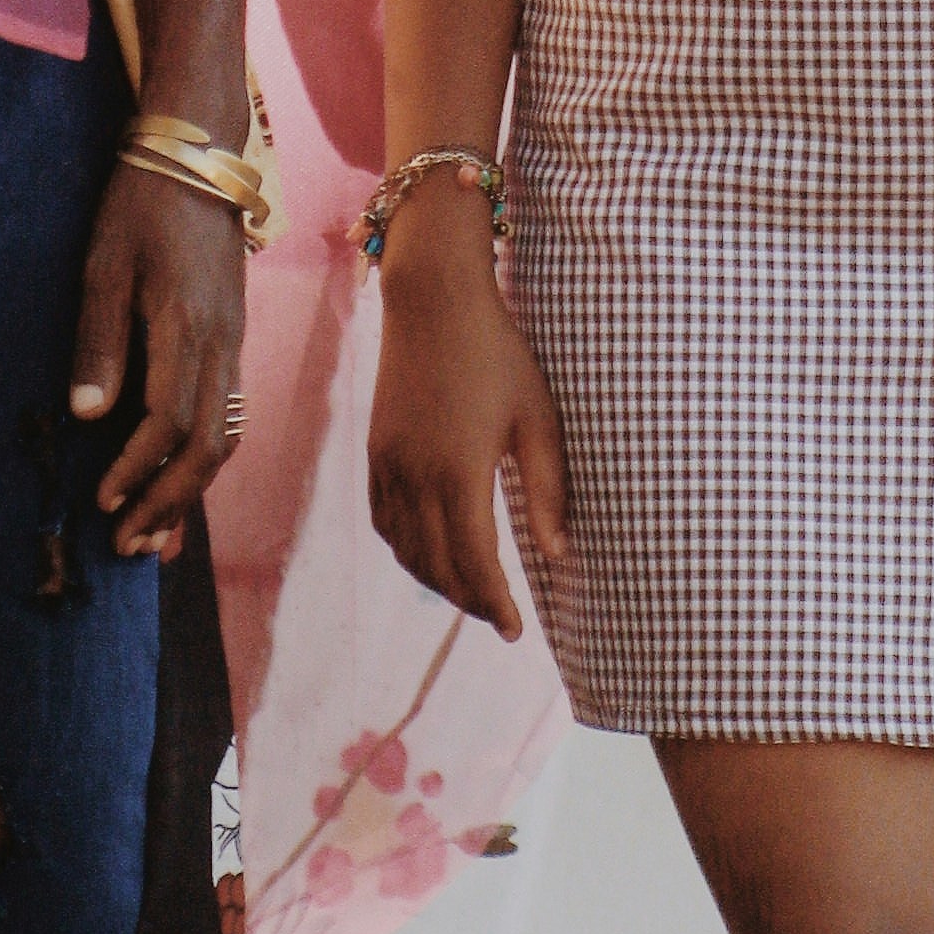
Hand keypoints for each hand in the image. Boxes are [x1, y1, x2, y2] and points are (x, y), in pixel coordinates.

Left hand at [69, 159, 248, 555]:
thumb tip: (88, 415)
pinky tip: (180, 482)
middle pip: (209, 446)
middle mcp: (222, 345)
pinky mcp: (232, 339)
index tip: (104, 500)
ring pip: (225, 437)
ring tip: (156, 536)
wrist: (198, 156)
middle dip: (170, 503)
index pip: (170, 421)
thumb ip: (98, 340)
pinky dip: (203, 459)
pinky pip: (227, 414)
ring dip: (191, 492)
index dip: (139, 468)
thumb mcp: (104, 263)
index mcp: (187, 326)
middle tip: (129, 547)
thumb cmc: (141, 204)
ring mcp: (234, 344)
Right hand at [364, 212, 560, 644]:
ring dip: (436, 580)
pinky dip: (406, 549)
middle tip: (501, 618)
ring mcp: (388, 464)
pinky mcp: (376, 450)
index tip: (516, 631)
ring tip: (470, 591)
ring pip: (405, 549)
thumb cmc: (498, 355)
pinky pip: (384, 520)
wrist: (433, 301)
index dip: (495, 605)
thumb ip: (547, 491)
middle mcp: (415, 476)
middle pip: (436, 566)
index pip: (474, 563)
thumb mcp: (538, 419)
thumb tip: (557, 556)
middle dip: (469, 600)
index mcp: (459, 472)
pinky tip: (429, 552)